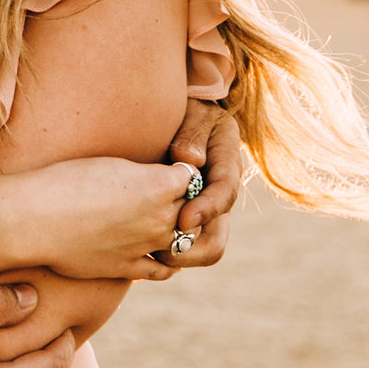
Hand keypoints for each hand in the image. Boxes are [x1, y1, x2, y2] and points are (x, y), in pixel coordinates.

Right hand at [14, 157, 204, 281]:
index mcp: (160, 184)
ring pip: (184, 241)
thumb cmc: (68, 180)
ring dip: (179, 231)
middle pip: (192, 209)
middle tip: (170, 194)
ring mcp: (147, 245)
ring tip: (165, 221)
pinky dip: (168, 261)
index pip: (191, 176)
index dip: (180, 172)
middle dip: (185, 201)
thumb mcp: (113, 163)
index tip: (170, 170)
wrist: (35, 218)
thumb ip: (146, 174)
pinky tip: (162, 253)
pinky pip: (163, 268)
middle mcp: (161, 216)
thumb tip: (160, 181)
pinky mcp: (129, 267)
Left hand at [162, 99, 243, 270]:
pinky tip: (140, 251)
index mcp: (228, 163)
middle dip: (191, 250)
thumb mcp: (193, 112)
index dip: (207, 210)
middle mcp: (220, 193)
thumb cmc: (185, 109)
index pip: (225, 193)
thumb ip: (193, 132)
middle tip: (160, 250)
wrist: (181, 115)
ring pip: (201, 251)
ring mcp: (205, 210)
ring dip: (178, 257)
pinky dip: (165, 254)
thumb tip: (190, 159)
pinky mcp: (188, 219)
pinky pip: (183, 247)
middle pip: (216, 239)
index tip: (184, 219)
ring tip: (148, 253)